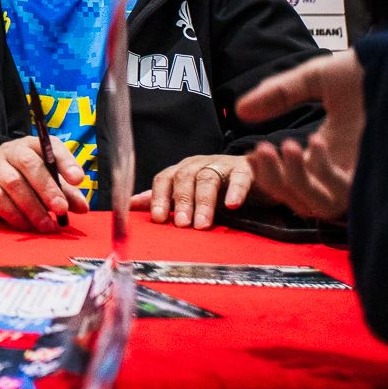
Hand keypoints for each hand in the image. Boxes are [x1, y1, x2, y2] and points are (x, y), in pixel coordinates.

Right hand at [0, 136, 88, 232]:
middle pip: (30, 164)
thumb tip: (82, 207)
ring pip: (13, 183)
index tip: (78, 179)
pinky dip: (14, 214)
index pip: (50, 146)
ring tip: (47, 226)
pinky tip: (26, 225)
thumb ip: (65, 193)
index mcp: (32, 146)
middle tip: (61, 209)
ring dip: (33, 208)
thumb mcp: (47, 183)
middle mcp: (11, 151)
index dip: (65, 161)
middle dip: (48, 188)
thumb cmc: (24, 181)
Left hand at [130, 153, 253, 228]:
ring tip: (202, 224)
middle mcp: (199, 163)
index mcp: (183, 169)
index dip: (159, 197)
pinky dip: (236, 190)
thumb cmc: (219, 187)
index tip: (159, 219)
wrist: (257, 174)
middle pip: (185, 178)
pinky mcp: (247, 169)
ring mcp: (222, 164)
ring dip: (204, 202)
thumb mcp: (190, 193)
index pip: (164, 179)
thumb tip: (130, 204)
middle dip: (182, 202)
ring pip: (208, 179)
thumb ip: (164, 198)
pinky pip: (240, 177)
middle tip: (183, 225)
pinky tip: (232, 204)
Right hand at [235, 51, 364, 220]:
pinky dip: (323, 171)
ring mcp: (359, 174)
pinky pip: (343, 192)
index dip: (267, 176)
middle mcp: (343, 168)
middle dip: (274, 180)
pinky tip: (316, 140)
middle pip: (301, 201)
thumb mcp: (315, 78)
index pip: (292, 182)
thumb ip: (279, 94)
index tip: (250, 155)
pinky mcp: (372, 174)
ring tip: (284, 146)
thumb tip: (240, 109)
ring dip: (294, 180)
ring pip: (319, 205)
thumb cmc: (369, 70)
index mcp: (329, 150)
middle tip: (261, 149)